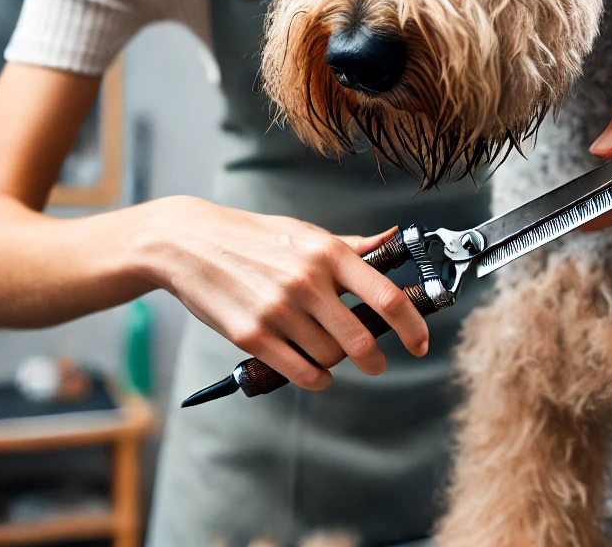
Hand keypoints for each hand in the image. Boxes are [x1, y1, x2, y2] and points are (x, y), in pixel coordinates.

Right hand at [134, 197, 428, 390]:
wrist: (191, 243)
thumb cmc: (255, 237)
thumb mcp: (306, 233)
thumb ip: (352, 246)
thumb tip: (393, 238)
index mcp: (328, 253)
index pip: (384, 296)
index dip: (411, 325)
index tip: (421, 342)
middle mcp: (307, 281)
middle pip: (359, 338)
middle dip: (375, 359)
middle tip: (378, 363)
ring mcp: (278, 310)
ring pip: (328, 357)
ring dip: (336, 363)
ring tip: (327, 350)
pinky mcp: (251, 335)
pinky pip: (298, 371)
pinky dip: (314, 378)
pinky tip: (315, 372)